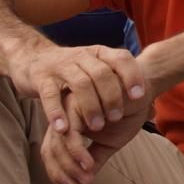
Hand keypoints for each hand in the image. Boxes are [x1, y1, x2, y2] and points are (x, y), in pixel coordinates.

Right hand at [6, 42, 146, 134]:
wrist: (31, 58)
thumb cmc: (73, 71)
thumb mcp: (96, 69)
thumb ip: (120, 85)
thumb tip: (151, 109)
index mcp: (98, 54)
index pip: (121, 58)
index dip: (132, 75)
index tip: (140, 96)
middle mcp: (81, 56)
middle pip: (101, 73)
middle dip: (112, 96)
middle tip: (117, 118)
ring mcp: (60, 66)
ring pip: (79, 84)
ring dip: (90, 106)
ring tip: (97, 127)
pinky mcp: (40, 78)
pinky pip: (50, 95)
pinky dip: (57, 112)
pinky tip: (64, 129)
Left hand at [40, 87, 152, 183]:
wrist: (143, 91)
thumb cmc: (126, 114)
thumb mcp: (108, 144)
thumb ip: (93, 161)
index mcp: (67, 124)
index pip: (52, 152)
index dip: (57, 172)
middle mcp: (64, 116)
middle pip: (51, 149)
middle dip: (62, 172)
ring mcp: (69, 108)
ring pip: (59, 143)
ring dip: (71, 165)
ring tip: (86, 177)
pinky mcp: (79, 102)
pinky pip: (72, 132)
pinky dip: (78, 151)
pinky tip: (89, 163)